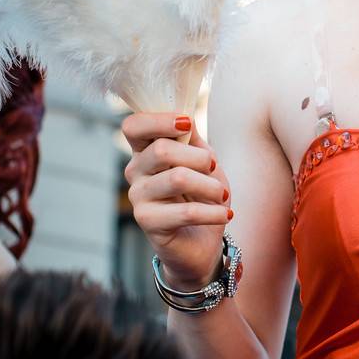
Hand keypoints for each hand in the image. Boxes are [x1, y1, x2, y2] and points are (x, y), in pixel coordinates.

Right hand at [122, 113, 232, 287]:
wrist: (202, 242)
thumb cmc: (201, 194)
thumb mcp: (202, 161)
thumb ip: (192, 138)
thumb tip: (185, 116)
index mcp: (145, 151)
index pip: (133, 126)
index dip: (159, 120)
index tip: (187, 123)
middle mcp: (135, 171)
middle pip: (162, 149)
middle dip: (199, 157)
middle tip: (214, 167)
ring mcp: (138, 197)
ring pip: (177, 178)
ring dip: (210, 186)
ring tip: (222, 196)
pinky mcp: (148, 222)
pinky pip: (185, 211)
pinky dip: (213, 212)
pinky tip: (226, 214)